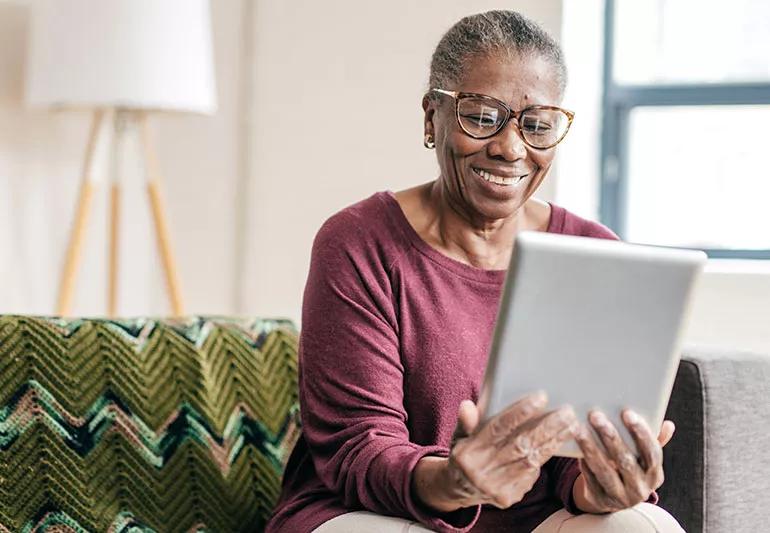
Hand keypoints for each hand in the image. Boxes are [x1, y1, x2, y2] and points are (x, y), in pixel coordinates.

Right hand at [413, 392, 577, 511]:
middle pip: (520, 445)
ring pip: (531, 460)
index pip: (498, 429)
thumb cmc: (464, 454)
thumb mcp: (458, 436)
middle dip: (547, 428)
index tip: (541, 397)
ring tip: (571, 425)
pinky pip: (531, 475)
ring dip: (554, 442)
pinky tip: (558, 443)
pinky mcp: (508, 498)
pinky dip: (545, 457)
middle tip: (567, 412)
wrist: (458, 490)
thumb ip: (465, 422)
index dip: (520, 413)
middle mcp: (481, 472)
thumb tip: (467, 406)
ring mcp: (496, 487)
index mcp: (468, 453)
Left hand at [573, 409, 674, 513]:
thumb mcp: (643, 458)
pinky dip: (583, 461)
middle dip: (611, 436)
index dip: (641, 433)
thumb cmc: (629, 467)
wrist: (613, 497)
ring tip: (579, 429)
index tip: (627, 413)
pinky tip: (574, 445)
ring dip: (591, 448)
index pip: (652, 453)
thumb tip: (668, 425)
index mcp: (654, 475)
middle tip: (596, 416)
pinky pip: (590, 478)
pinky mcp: (600, 500)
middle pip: (626, 461)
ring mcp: (620, 497)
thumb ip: (653, 440)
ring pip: (604, 471)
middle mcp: (640, 489)